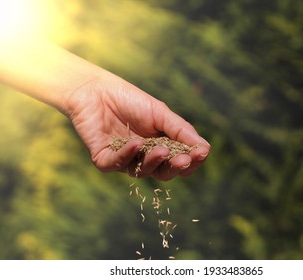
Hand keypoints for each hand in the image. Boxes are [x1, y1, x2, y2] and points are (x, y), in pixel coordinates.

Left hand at [64, 72, 209, 180]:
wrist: (96, 89)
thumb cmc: (130, 100)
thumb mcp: (161, 113)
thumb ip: (182, 131)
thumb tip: (206, 149)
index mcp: (159, 147)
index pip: (178, 162)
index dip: (190, 161)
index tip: (200, 154)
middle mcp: (143, 158)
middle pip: (163, 172)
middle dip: (175, 167)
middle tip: (184, 160)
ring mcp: (124, 160)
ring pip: (142, 172)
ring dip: (154, 161)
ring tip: (161, 149)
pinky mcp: (104, 160)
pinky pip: (118, 164)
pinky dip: (127, 155)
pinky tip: (136, 144)